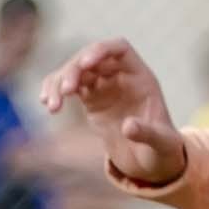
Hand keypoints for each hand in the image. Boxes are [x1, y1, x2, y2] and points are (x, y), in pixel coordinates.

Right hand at [40, 40, 185, 187]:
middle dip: (74, 70)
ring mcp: (103, 86)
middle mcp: (119, 76)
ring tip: (52, 106)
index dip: (101, 50)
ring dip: (60, 82)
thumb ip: (147, 133)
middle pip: (91, 58)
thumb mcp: (161, 143)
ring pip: (75, 71)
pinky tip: (47, 103)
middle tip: (66, 92)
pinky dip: (55, 91)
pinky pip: (68, 87)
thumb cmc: (162, 148)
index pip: (119, 49)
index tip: (86, 63)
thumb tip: (128, 126)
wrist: (150, 160)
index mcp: (140, 77)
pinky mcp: (90, 99)